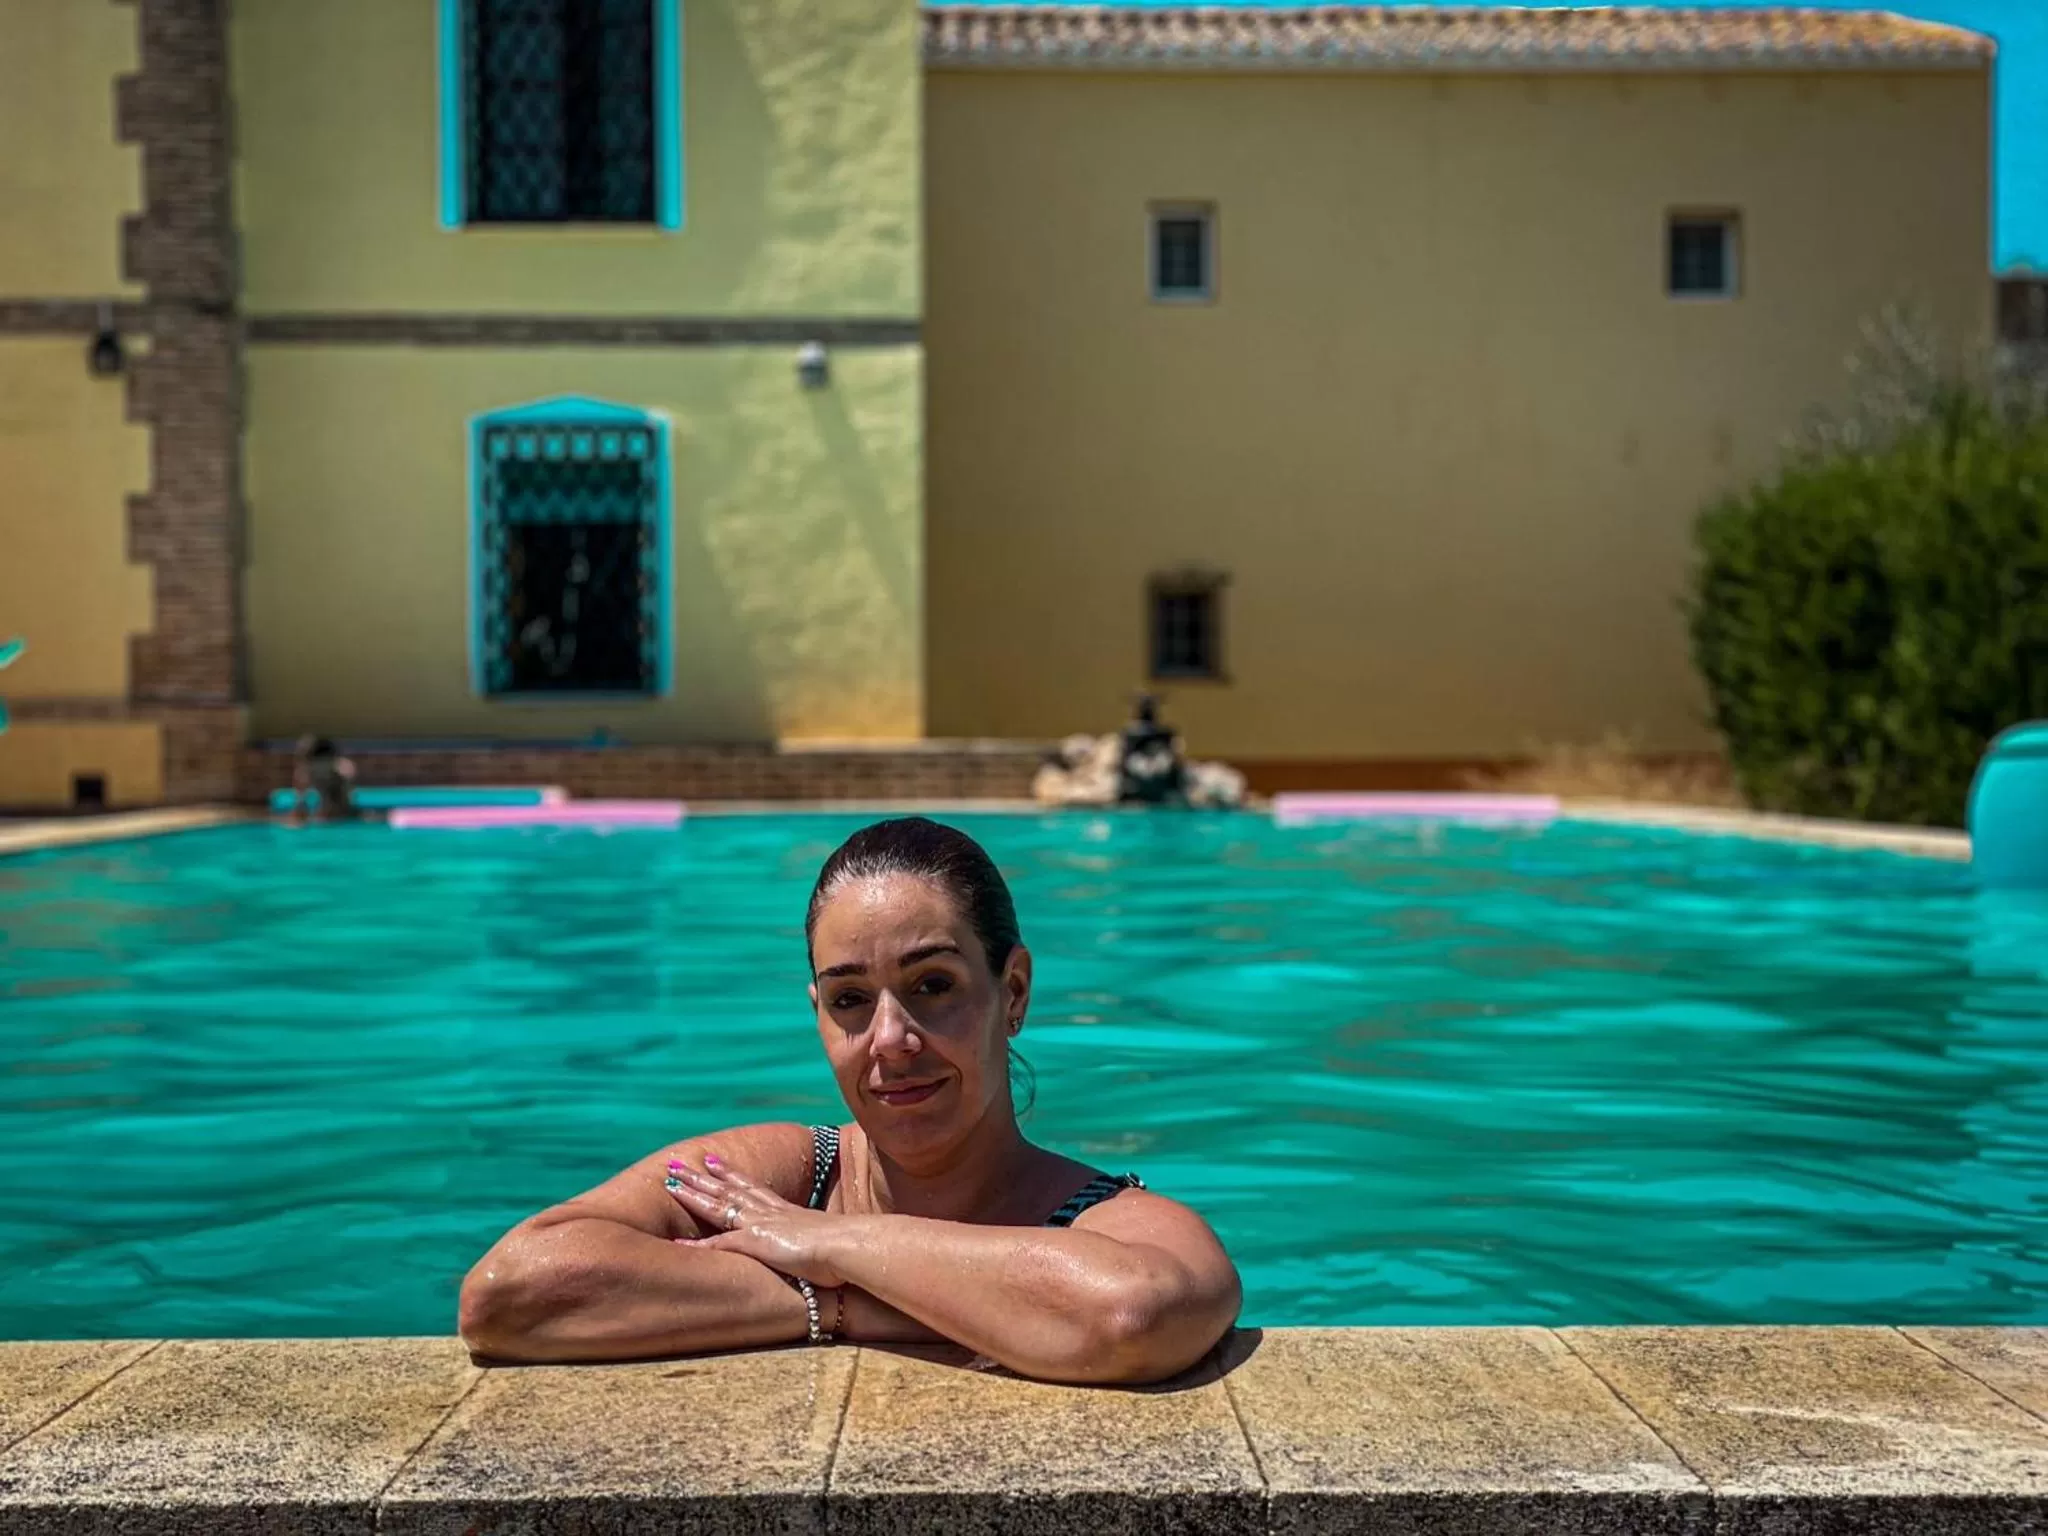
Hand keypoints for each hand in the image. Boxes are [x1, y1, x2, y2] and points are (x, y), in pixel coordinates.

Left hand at [663, 1154, 851, 1286]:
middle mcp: (769, 1213)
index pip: (751, 1187)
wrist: (849, 1246)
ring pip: (719, 1206)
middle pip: (728, 1189)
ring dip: (693, 1195)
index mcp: (785, 1211)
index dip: (730, 1174)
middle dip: (701, 1177)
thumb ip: (819, 1240)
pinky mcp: (755, 1243)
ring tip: (670, 1184)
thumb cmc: (846, 1248)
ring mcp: (760, 1226)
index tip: (713, 1161)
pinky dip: (698, 1244)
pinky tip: (677, 1241)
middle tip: (678, 1164)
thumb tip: (825, 1249)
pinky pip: (719, 1243)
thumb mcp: (828, 1239)